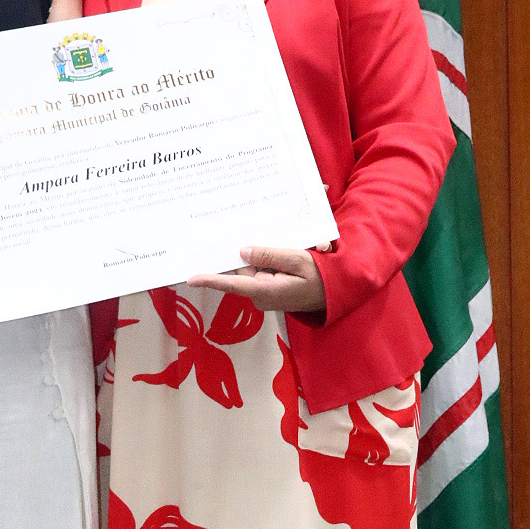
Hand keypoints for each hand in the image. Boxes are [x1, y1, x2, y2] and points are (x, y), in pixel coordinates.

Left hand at [187, 245, 326, 315]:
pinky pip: (262, 273)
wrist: (338, 292)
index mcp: (265, 290)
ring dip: (261, 256)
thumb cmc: (322, 277)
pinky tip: (280, 253)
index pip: (232, 284)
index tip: (191, 279)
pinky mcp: (271, 291)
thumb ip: (268, 255)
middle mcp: (261, 296)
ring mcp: (266, 295)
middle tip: (247, 233)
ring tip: (278, 246)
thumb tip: (242, 251)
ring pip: (253, 269)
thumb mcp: (297, 260)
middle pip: (242, 270)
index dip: (210, 280)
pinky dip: (267, 262)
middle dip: (244, 254)